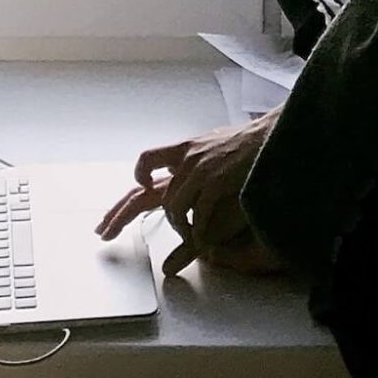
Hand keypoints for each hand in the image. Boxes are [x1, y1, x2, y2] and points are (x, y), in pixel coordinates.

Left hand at [94, 112, 286, 276]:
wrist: (274, 138)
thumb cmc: (248, 152)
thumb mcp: (218, 166)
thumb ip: (198, 186)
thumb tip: (186, 201)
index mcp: (185, 152)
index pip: (147, 163)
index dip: (132, 186)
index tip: (121, 205)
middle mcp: (186, 160)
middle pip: (143, 191)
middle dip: (119, 214)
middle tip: (103, 232)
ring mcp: (199, 169)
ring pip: (172, 207)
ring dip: (178, 228)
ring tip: (192, 238)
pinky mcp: (215, 180)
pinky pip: (198, 216)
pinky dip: (199, 233)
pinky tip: (203, 240)